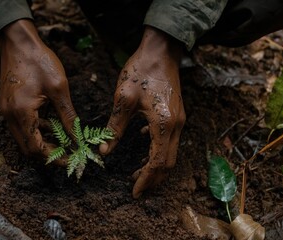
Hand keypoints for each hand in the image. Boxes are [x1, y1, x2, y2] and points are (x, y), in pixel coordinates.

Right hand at [0, 19, 76, 164]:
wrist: (19, 43)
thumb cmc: (39, 61)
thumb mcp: (59, 88)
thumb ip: (68, 116)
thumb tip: (77, 137)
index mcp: (21, 113)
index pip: (35, 148)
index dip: (53, 158)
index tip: (70, 158)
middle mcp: (10, 117)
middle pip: (27, 148)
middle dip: (48, 153)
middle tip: (68, 152)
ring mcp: (6, 112)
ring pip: (24, 139)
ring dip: (43, 142)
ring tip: (64, 141)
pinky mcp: (9, 107)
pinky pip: (22, 127)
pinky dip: (37, 131)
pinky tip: (53, 125)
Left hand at [100, 26, 185, 197]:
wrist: (161, 50)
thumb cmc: (142, 71)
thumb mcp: (124, 99)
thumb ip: (115, 126)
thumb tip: (104, 150)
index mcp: (164, 124)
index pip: (158, 162)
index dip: (147, 180)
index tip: (135, 193)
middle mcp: (175, 126)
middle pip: (168, 163)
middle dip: (153, 179)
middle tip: (137, 189)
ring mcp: (178, 120)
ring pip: (169, 153)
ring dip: (155, 167)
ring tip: (137, 174)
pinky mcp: (175, 114)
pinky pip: (168, 140)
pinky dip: (157, 151)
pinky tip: (143, 148)